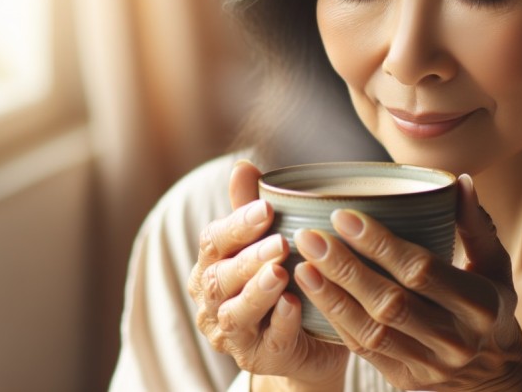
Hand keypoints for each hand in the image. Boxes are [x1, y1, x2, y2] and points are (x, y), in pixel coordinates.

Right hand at [187, 160, 348, 390]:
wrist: (310, 340)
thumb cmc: (284, 282)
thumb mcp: (267, 243)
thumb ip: (251, 209)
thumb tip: (242, 164)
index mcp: (211, 267)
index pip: (213, 242)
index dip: (236, 225)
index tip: (265, 209)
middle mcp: (213, 302)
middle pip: (219, 279)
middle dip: (248, 259)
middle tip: (279, 243)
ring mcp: (234, 334)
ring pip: (235, 314)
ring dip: (257, 292)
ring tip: (280, 274)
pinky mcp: (260, 357)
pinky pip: (268, 342)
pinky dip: (280, 323)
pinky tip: (295, 306)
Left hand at [291, 174, 521, 390]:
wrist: (494, 379)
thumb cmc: (490, 309)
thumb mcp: (495, 268)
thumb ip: (476, 225)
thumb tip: (459, 180)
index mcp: (479, 305)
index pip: (421, 271)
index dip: (380, 244)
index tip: (344, 216)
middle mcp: (454, 339)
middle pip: (390, 302)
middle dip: (345, 268)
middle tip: (310, 237)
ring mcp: (428, 365)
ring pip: (371, 331)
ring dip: (332, 297)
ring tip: (303, 265)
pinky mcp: (404, 379)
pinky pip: (363, 351)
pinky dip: (336, 321)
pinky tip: (314, 295)